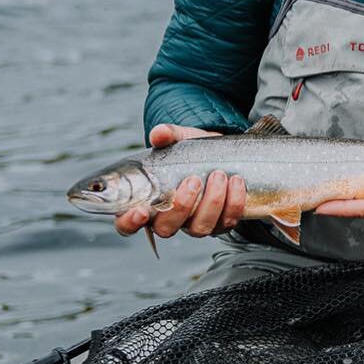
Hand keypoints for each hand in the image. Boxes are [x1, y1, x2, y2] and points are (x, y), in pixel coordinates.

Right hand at [114, 124, 246, 239]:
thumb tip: (158, 134)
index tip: (141, 211)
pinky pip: (227, 222)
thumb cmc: (191, 151)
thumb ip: (167, 135)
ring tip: (219, 175)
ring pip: (199, 228)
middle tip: (193, 179)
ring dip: (211, 202)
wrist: (222, 153)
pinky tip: (236, 181)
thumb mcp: (179, 139)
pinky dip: (233, 202)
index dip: (130, 222)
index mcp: (147, 202)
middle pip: (166, 229)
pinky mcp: (220, 223)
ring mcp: (195, 224)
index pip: (126, 224)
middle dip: (181, 206)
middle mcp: (169, 218)